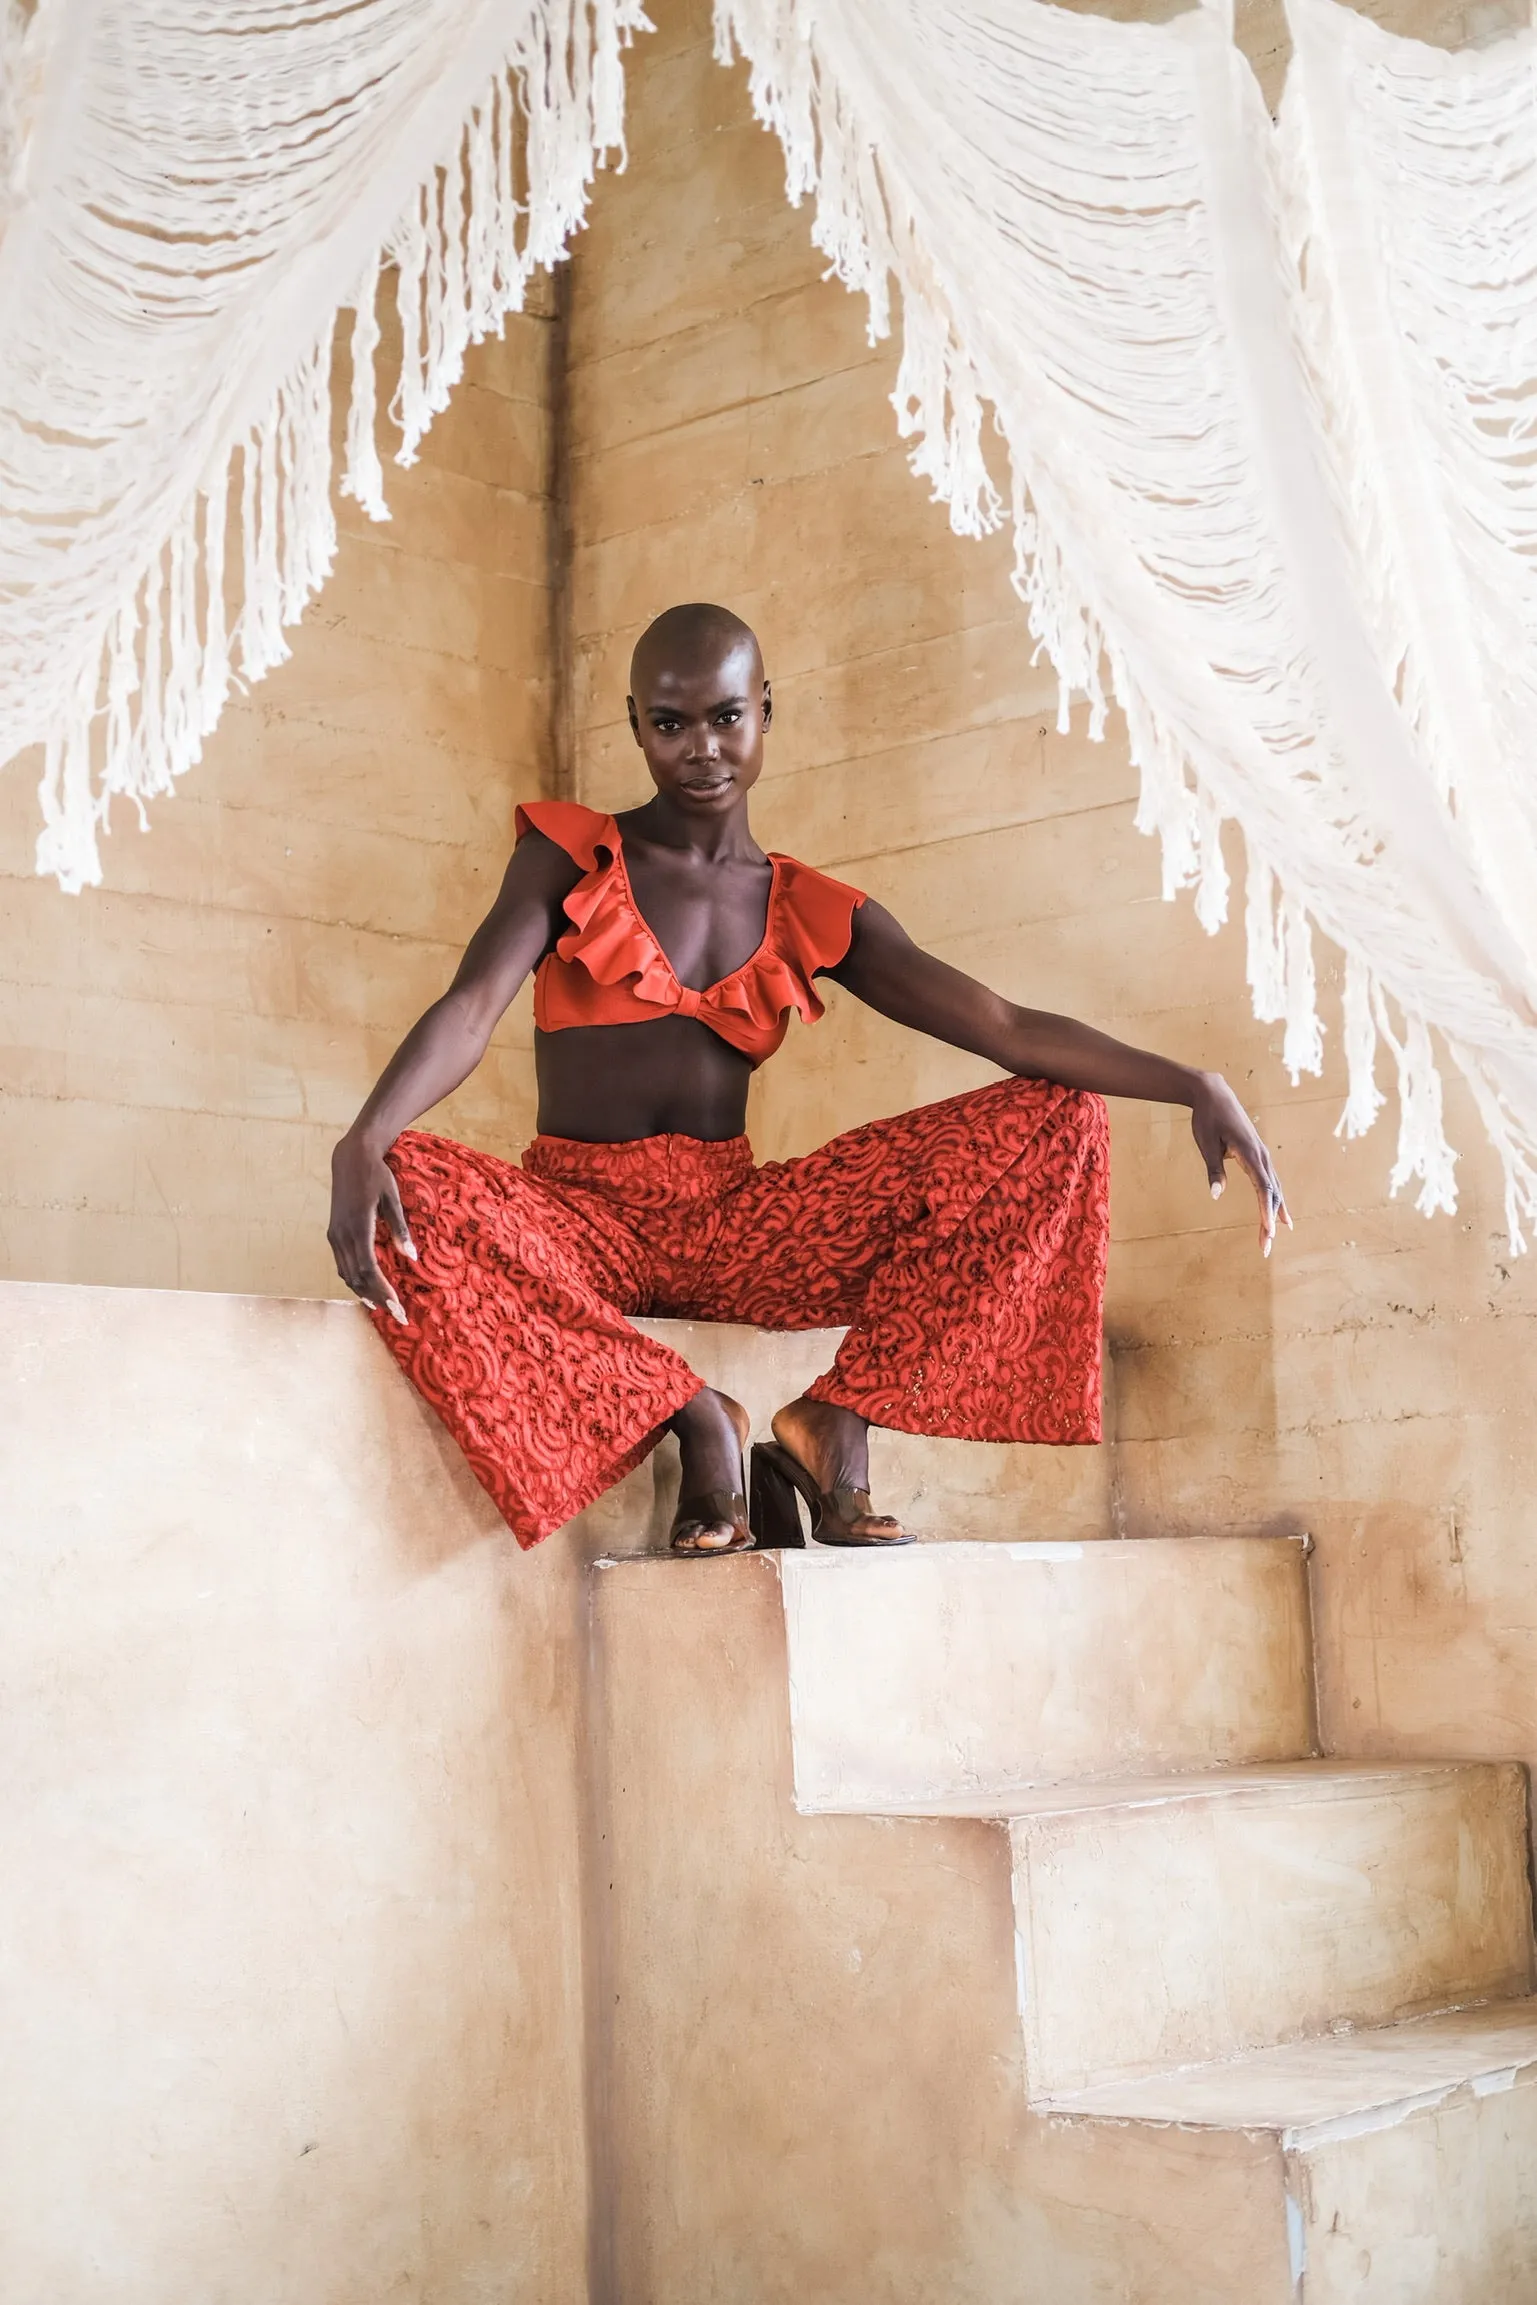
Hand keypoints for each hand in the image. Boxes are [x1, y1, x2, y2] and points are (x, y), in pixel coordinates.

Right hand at [327, 1134, 415, 1320]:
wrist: (351, 1157)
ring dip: (364, 1292)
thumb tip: (412, 1258)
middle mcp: (342, 1235)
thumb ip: (400, 1230)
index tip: (398, 1307)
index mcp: (358, 1227)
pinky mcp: (334, 1232)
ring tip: (383, 1306)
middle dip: (377, 1298)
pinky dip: (354, 1279)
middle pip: (357, 1277)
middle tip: (397, 1314)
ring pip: (347, 1273)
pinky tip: (366, 1288)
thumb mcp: (392, 1199)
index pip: (370, 1269)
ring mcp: (335, 1234)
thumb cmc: (376, 1176)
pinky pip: (342, 1264)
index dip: (383, 1291)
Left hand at [1189, 1073, 1291, 1255]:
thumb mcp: (1205, 1143)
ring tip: (1272, 1238)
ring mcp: (1262, 1155)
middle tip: (1265, 1248)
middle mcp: (1261, 1155)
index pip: (1263, 1187)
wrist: (1214, 1093)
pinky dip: (1274, 1200)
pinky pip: (1269, 1181)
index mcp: (1249, 1152)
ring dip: (1274, 1213)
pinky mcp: (1258, 1155)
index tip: (1268, 1230)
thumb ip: (1213, 1169)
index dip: (1266, 1210)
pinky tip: (1278, 1215)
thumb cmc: (1206, 1119)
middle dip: (1269, 1221)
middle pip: (1271, 1193)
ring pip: (1274, 1188)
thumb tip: (1215, 1195)